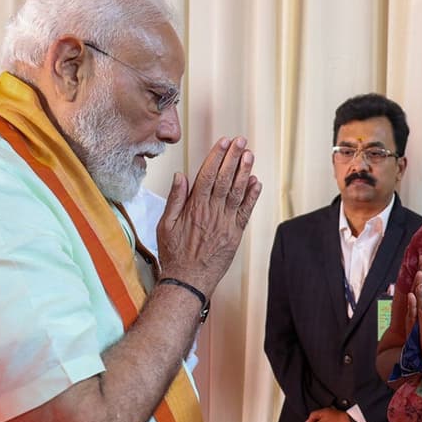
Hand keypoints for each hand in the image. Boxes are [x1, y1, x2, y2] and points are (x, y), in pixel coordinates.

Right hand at [158, 136, 262, 294]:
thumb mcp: (165, 225)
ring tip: (250, 155)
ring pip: (237, 192)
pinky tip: (256, 182)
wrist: (189, 280)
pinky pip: (246, 212)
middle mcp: (212, 213)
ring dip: (244, 172)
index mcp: (194, 208)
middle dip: (233, 158)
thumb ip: (174, 199)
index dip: (216, 157)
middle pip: (224, 179)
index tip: (223, 142)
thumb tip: (180, 176)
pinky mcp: (235, 234)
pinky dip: (252, 196)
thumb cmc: (174, 254)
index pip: (207, 175)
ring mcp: (225, 223)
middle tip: (240, 141)